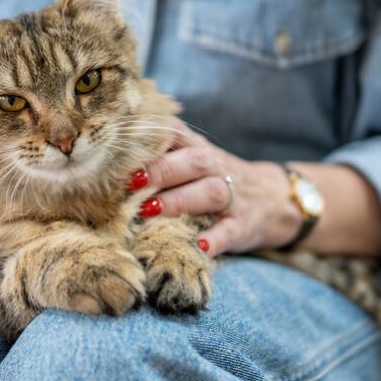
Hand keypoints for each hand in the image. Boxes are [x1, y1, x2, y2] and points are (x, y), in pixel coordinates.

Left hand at [133, 121, 300, 256]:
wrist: (274, 199)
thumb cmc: (216, 179)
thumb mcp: (194, 159)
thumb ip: (161, 155)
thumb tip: (106, 161)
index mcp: (198, 148)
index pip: (176, 133)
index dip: (150, 137)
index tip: (122, 145)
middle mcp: (216, 168)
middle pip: (192, 161)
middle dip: (161, 170)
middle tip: (130, 182)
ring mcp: (232, 196)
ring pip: (209, 193)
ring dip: (178, 201)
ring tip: (149, 211)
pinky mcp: (242, 225)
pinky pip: (229, 231)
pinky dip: (214, 240)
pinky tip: (197, 247)